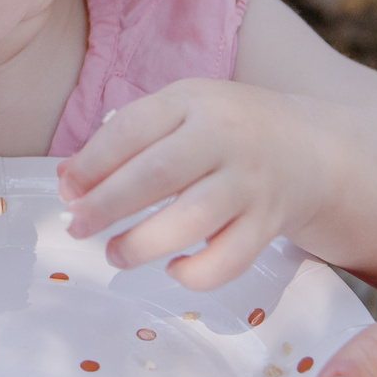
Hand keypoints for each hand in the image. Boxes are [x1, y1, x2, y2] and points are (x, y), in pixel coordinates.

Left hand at [57, 81, 326, 289]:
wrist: (309, 148)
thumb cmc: (226, 129)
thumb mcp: (180, 112)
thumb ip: (126, 139)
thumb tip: (69, 182)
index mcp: (192, 102)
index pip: (133, 129)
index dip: (93, 162)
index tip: (67, 190)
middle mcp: (224, 138)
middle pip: (159, 174)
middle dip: (108, 205)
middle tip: (78, 226)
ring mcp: (250, 182)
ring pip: (194, 220)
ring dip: (144, 243)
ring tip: (116, 254)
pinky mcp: (269, 223)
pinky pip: (231, 258)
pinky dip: (197, 274)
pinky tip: (173, 269)